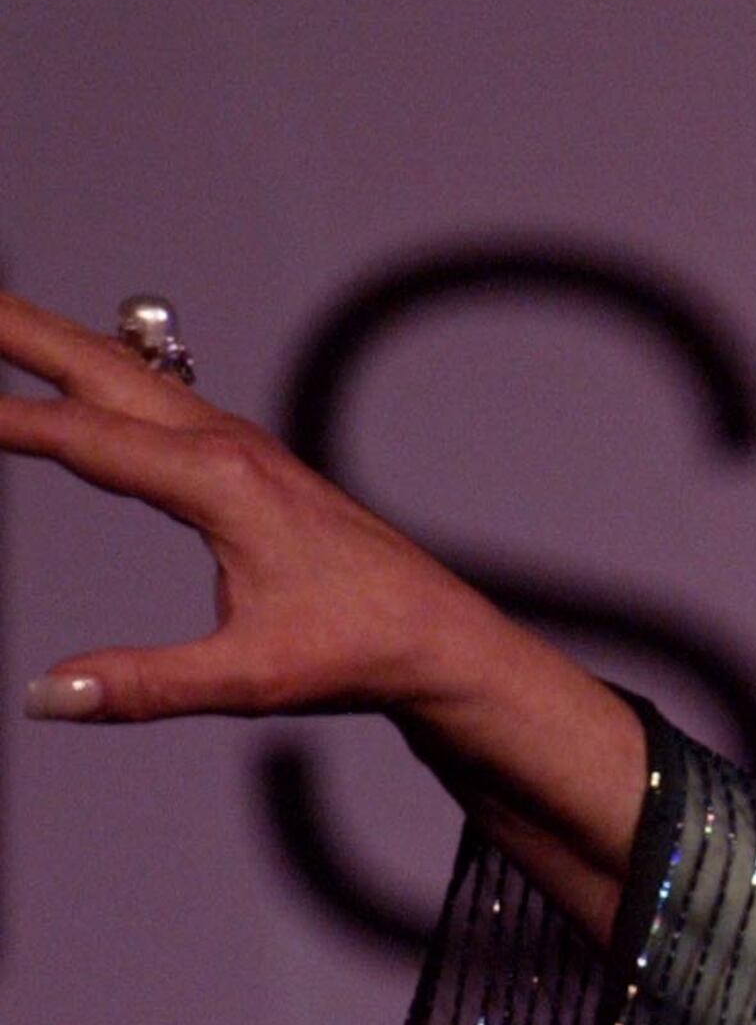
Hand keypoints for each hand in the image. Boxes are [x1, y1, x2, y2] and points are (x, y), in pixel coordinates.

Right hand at [0, 285, 642, 933]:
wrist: (443, 640)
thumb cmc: (363, 651)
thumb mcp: (253, 678)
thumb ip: (147, 685)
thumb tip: (51, 696)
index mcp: (221, 483)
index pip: (81, 439)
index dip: (1, 421)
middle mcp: (227, 446)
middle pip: (95, 366)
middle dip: (12, 328)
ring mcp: (238, 446)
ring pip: (123, 372)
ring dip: (47, 340)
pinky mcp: (247, 461)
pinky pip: (151, 398)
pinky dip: (92, 375)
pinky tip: (69, 376)